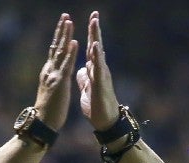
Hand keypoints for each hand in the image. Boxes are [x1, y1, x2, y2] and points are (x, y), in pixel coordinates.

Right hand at [34, 13, 77, 130]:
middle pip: (56, 46)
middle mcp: (50, 70)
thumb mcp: (52, 90)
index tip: (64, 25)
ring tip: (69, 21)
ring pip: (60, 52)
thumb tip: (56, 74)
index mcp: (49, 72)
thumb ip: (54, 79)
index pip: (55, 51)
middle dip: (61, 30)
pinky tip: (75, 42)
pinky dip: (70, 53)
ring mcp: (54, 75)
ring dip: (65, 36)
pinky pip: (66, 65)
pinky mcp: (60, 82)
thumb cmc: (49, 110)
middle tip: (65, 15)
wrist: (43, 123)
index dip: (59, 37)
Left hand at [77, 11, 120, 129]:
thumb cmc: (98, 107)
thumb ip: (85, 78)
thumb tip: (82, 70)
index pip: (91, 49)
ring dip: (96, 37)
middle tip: (95, 13)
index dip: (91, 35)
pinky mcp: (101, 83)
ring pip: (98, 52)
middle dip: (95, 30)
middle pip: (96, 46)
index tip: (91, 20)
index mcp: (94, 71)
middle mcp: (100, 70)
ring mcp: (101, 75)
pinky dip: (96, 55)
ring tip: (95, 22)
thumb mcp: (87, 89)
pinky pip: (98, 67)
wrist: (106, 122)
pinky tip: (94, 45)